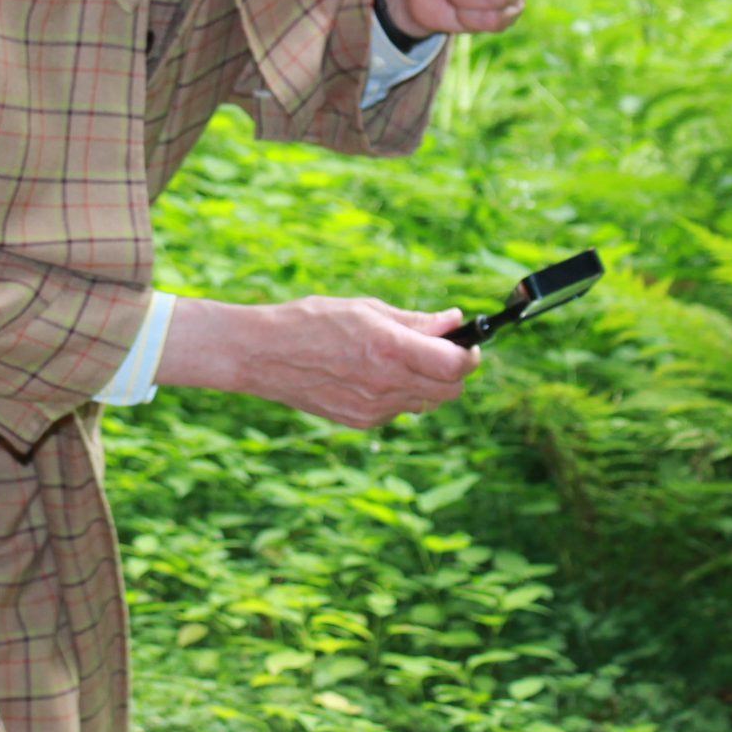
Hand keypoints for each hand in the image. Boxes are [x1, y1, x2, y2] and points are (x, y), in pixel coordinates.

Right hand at [157, 296, 478, 427]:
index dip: (469, 353)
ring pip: (426, 403)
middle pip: (450, 391)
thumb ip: (415, 321)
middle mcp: (387, 384)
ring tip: (397, 359)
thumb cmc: (313, 320)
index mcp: (391, 349)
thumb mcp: (366, 309)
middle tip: (437, 351)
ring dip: (425, 384)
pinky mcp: (360, 422)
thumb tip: (454, 321)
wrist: (263, 354)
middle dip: (452, 371)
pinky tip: (371, 375)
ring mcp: (374, 409)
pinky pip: (397, 412)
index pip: (457, 365)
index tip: (465, 343)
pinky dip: (397, 395)